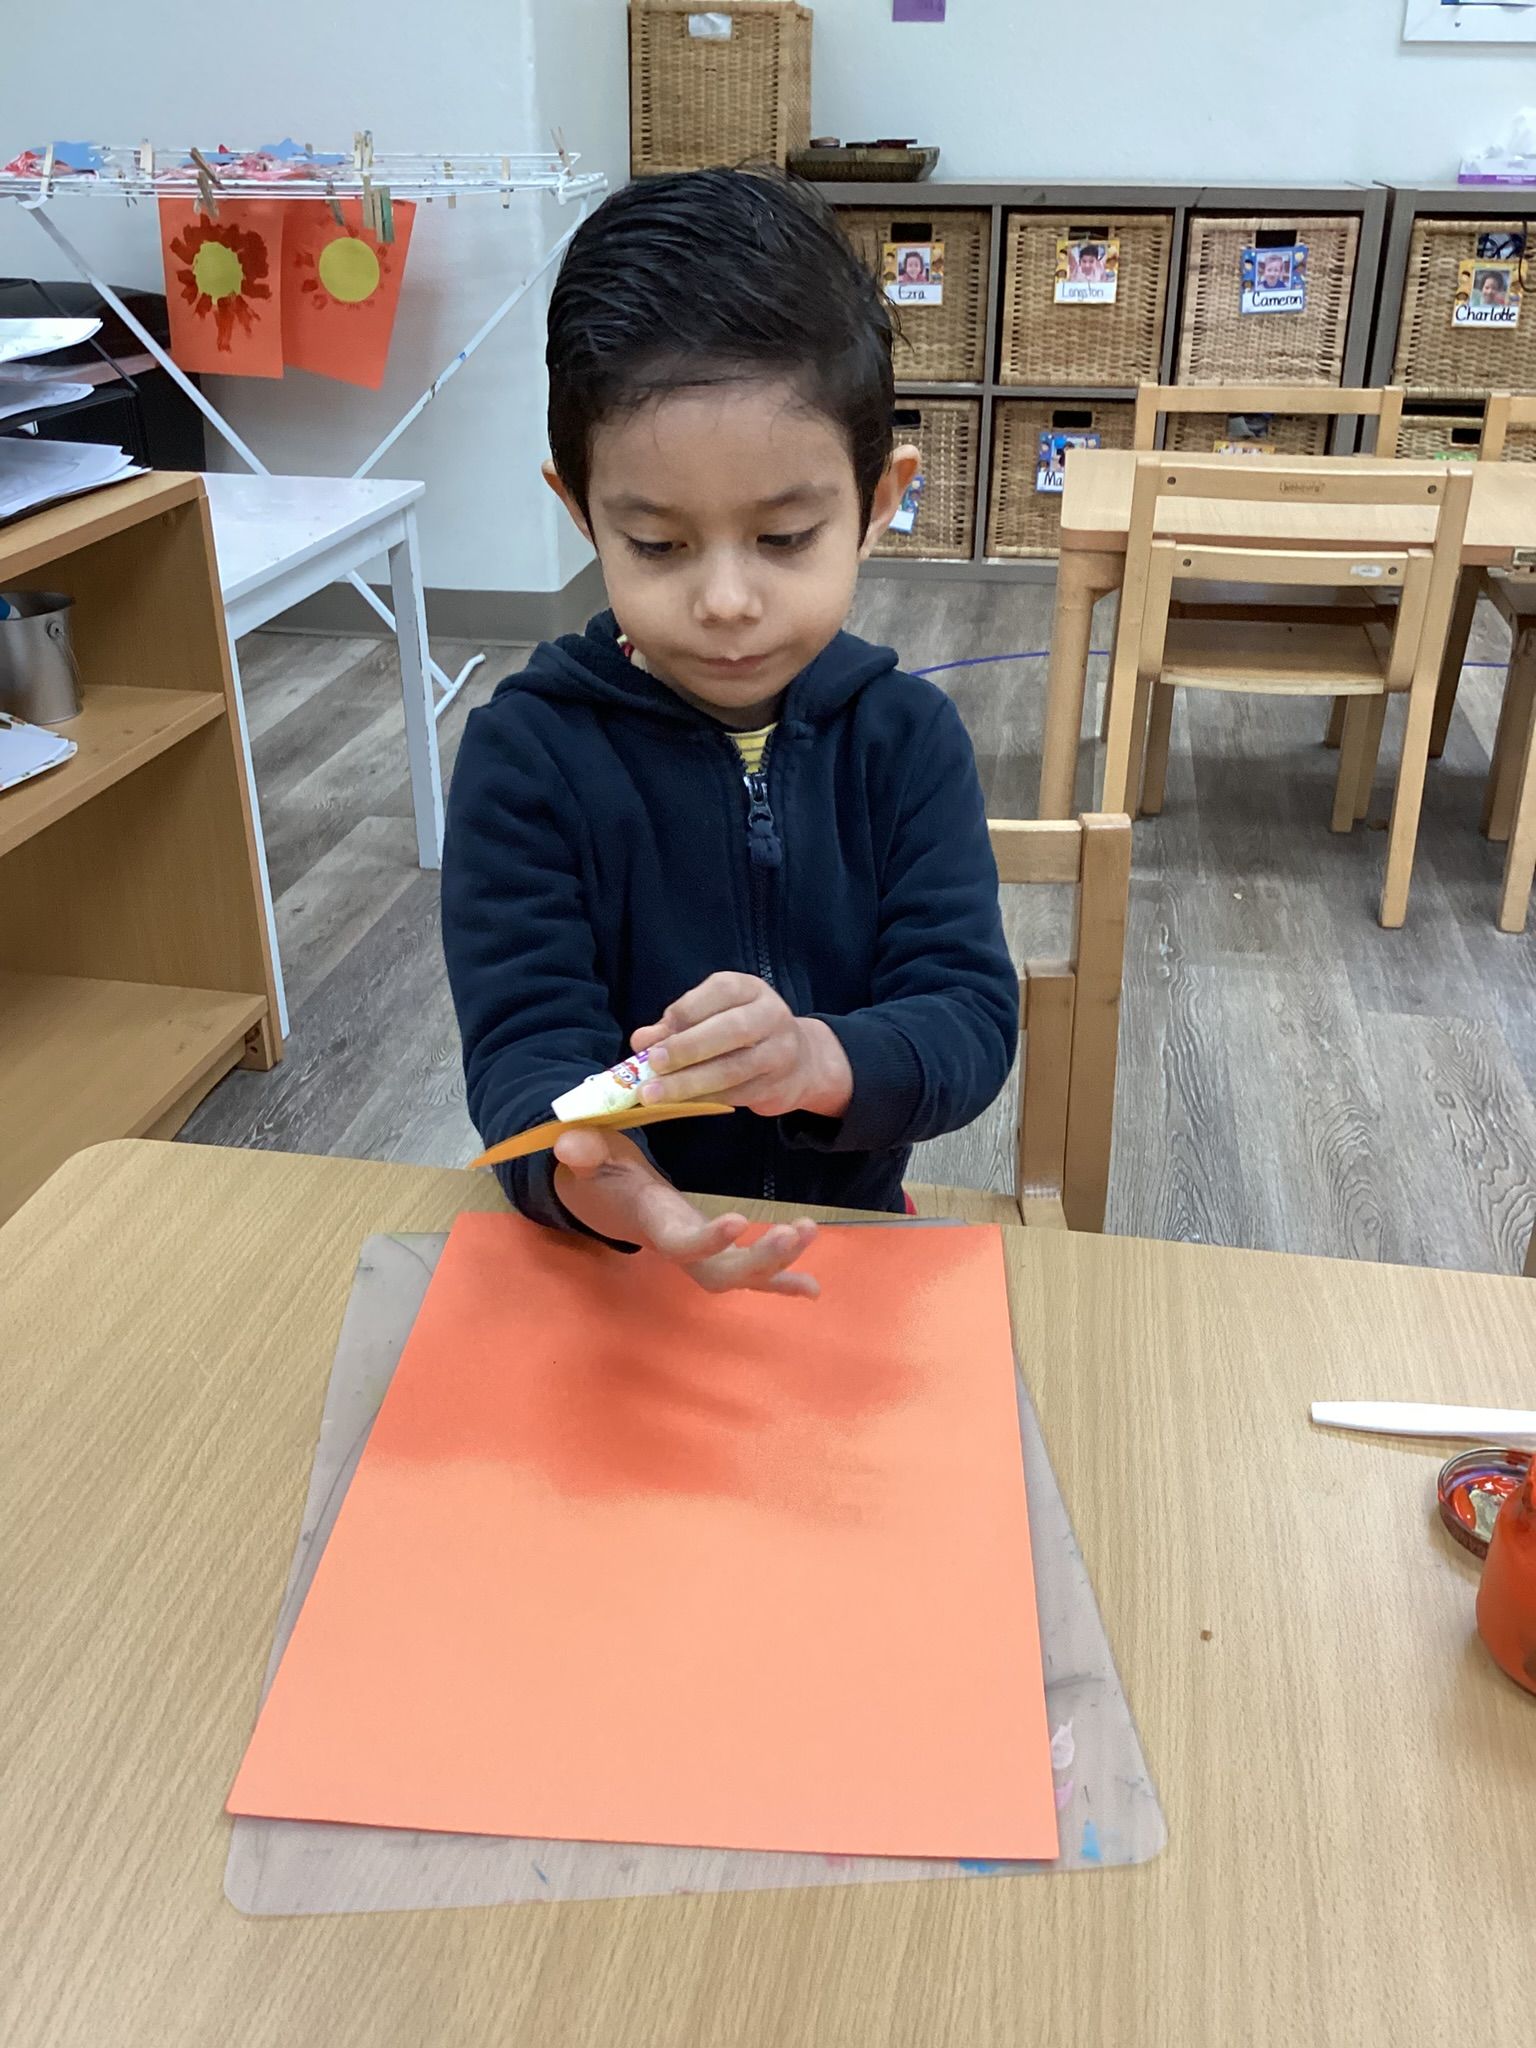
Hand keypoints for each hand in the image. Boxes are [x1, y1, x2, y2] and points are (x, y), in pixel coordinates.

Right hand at [553, 1128, 819, 1297]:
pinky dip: (782, 1282)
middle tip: (794, 1232)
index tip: (738, 1219)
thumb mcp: (588, 1154)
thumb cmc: (599, 1171)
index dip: (707, 1240)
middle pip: (720, 1273)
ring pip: (740, 1276)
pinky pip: (749, 1275)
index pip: (680, 1243)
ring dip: (779, 1263)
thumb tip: (570, 1142)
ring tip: (809, 1232)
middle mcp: (679, 1246)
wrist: (603, 1196)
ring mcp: (700, 1254)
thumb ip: (582, 1148)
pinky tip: (813, 1288)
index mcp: (654, 1223)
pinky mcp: (714, 1251)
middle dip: (760, 1260)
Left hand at [629, 973, 852, 1118]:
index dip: (683, 1013)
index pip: (719, 991)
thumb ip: (676, 1026)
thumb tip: (641, 1041)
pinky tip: (679, 1103)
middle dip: (687, 1048)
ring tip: (654, 1093)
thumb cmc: (743, 1034)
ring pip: (732, 1068)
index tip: (654, 1036)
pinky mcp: (777, 1085)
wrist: (801, 1062)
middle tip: (654, 1064)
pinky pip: (736, 1094)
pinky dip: (703, 1099)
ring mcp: (779, 1052)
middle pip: (730, 1030)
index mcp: (750, 989)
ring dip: (689, 1082)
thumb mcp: (712, 1017)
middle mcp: (770, 1015)